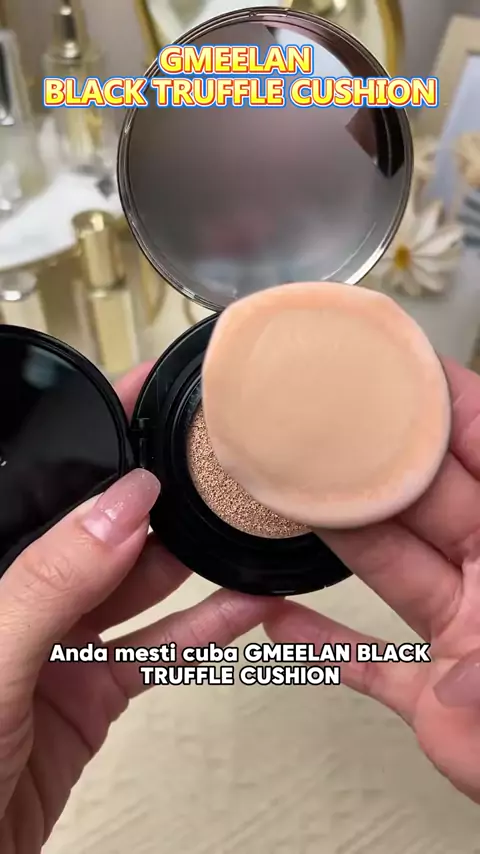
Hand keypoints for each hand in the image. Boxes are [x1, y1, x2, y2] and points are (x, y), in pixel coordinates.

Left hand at [0, 362, 272, 852]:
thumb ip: (53, 580)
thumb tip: (120, 507)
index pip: (54, 490)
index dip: (102, 442)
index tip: (151, 399)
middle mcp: (29, 597)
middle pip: (106, 533)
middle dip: (161, 500)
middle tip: (213, 467)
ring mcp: (63, 645)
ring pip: (140, 588)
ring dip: (194, 565)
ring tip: (241, 531)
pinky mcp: (93, 691)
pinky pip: (156, 648)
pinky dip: (202, 628)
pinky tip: (242, 606)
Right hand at [264, 359, 479, 805]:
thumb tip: (453, 682)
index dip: (440, 401)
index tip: (389, 364)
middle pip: (423, 497)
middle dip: (369, 460)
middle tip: (316, 422)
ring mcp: (464, 631)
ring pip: (391, 566)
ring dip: (339, 535)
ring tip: (286, 497)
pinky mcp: (440, 694)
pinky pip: (374, 664)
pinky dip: (326, 646)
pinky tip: (280, 622)